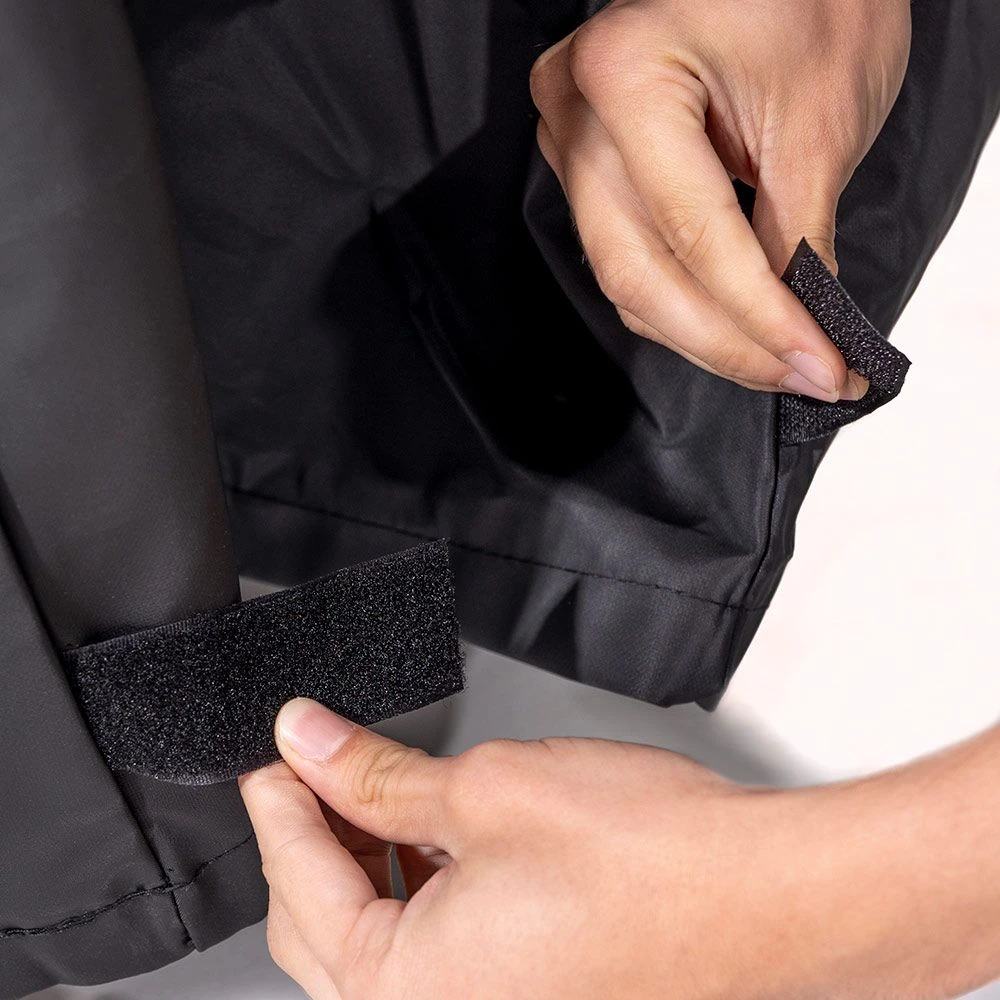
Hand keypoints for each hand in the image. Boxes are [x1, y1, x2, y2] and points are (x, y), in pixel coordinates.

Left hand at [239, 700, 999, 999]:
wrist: (768, 894)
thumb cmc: (650, 860)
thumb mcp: (483, 789)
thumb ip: (375, 774)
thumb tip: (309, 742)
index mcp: (407, 992)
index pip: (301, 883)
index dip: (282, 800)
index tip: (277, 748)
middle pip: (324, 926)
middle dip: (312, 835)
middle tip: (314, 761)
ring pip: (377, 940)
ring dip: (364, 860)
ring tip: (370, 786)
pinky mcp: (527, 994)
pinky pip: (435, 951)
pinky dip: (415, 888)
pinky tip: (429, 834)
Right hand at [529, 0, 910, 401]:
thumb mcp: (819, 119)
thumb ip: (798, 237)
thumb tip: (801, 334)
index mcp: (627, 72)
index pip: (694, 233)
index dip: (760, 316)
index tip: (817, 365)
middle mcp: (578, 109)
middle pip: (638, 269)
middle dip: (725, 340)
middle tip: (798, 376)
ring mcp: (573, 136)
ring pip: (625, 274)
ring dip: (701, 331)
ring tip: (776, 359)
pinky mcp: (588, 159)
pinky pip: (624, 252)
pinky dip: (680, 296)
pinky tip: (732, 322)